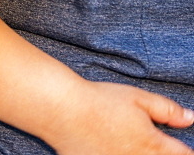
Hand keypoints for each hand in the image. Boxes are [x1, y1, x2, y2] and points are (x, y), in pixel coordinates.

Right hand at [45, 80, 193, 154]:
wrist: (65, 111)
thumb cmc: (101, 101)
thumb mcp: (138, 98)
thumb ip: (167, 110)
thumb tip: (190, 118)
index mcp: (152, 144)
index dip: (186, 152)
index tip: (185, 150)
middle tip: (154, 146)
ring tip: (133, 146)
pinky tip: (114, 150)